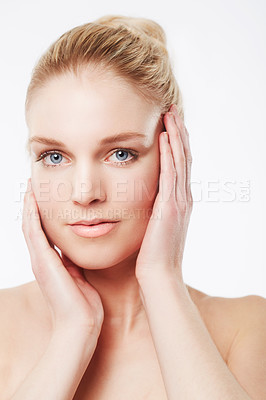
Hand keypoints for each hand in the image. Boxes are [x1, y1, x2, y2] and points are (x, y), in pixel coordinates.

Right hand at [22, 178, 103, 336]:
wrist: (80, 325)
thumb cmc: (84, 305)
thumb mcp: (81, 277)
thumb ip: (76, 264)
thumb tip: (80, 251)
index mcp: (51, 263)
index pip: (44, 232)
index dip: (43, 214)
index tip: (46, 196)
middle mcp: (41, 259)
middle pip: (33, 225)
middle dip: (33, 205)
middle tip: (34, 185)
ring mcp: (39, 260)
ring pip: (30, 225)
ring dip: (30, 205)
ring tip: (30, 186)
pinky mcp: (42, 261)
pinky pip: (33, 231)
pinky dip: (31, 214)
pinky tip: (32, 199)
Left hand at [135, 104, 192, 283]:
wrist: (158, 274)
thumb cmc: (152, 254)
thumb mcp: (153, 226)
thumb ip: (153, 208)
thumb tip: (144, 197)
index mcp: (178, 201)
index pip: (180, 164)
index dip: (176, 142)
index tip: (169, 123)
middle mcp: (183, 197)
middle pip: (183, 156)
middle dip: (178, 131)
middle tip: (172, 110)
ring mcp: (179, 200)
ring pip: (180, 159)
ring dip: (176, 135)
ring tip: (170, 114)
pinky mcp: (171, 206)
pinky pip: (171, 173)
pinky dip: (170, 153)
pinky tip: (165, 136)